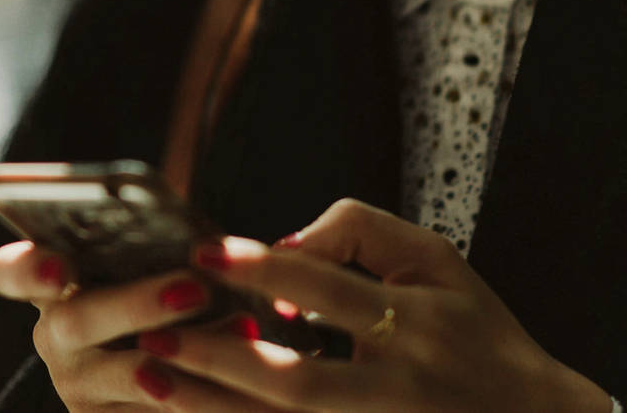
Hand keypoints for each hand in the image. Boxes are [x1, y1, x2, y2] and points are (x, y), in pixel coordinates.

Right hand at [0, 241, 284, 410]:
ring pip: (122, 376)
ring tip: (238, 329)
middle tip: (194, 288)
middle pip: (75, 321)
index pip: (11, 271)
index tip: (59, 266)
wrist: (167, 348)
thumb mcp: (149, 254)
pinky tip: (246, 376)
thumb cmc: (161, 273)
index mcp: (52, 280)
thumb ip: (157, 239)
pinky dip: (203, 392)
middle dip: (137, 304)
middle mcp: (55, 335)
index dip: (29, 268)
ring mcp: (79, 386)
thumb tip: (209, 240)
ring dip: (182, 354)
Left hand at [133, 199, 612, 411]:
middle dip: (216, 356)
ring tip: (148, 377)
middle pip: (293, 380)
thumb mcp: (435, 257)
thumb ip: (358, 232)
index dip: (259, 267)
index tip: (201, 252)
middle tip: (150, 331)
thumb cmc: (477, 328)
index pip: (325, 287)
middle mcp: (400, 389)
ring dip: (211, 408)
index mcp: (417, 324)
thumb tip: (281, 252)